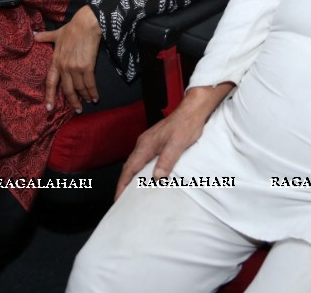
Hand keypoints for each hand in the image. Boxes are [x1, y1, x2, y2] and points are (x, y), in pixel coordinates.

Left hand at [32, 5, 101, 112]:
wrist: (86, 24)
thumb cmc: (71, 29)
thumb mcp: (56, 34)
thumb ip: (45, 37)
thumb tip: (34, 35)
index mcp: (56, 61)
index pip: (51, 82)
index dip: (50, 95)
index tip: (49, 108)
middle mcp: (64, 67)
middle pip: (67, 90)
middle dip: (72, 101)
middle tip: (76, 110)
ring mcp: (75, 68)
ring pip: (79, 88)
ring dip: (84, 97)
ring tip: (87, 102)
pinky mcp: (87, 67)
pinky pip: (90, 84)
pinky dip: (93, 92)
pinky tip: (95, 97)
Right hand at [114, 84, 231, 197]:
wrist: (192, 110)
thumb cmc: (186, 124)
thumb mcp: (177, 144)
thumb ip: (167, 160)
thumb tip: (157, 177)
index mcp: (146, 145)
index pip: (129, 169)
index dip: (122, 185)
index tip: (118, 199)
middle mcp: (144, 143)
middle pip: (129, 167)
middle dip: (124, 184)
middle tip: (122, 200)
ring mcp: (149, 142)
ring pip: (135, 163)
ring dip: (132, 178)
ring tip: (131, 193)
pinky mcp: (155, 142)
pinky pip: (143, 159)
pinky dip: (140, 170)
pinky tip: (146, 176)